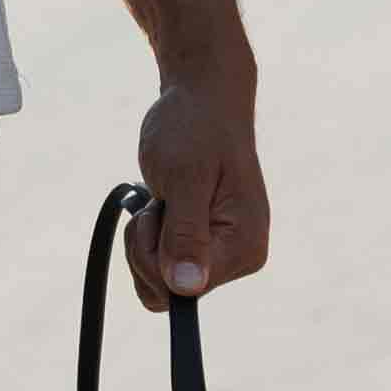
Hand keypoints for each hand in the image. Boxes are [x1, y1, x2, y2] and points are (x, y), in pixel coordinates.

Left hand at [127, 64, 267, 306]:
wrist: (203, 99)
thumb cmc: (196, 129)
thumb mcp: (185, 178)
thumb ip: (185, 234)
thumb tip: (186, 288)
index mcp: (245, 247)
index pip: (185, 290)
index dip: (156, 257)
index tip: (160, 211)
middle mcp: (240, 257)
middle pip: (171, 291)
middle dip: (148, 247)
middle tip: (160, 200)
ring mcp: (221, 252)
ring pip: (160, 281)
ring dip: (144, 242)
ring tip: (163, 198)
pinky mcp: (201, 245)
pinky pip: (159, 268)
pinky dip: (146, 240)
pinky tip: (160, 207)